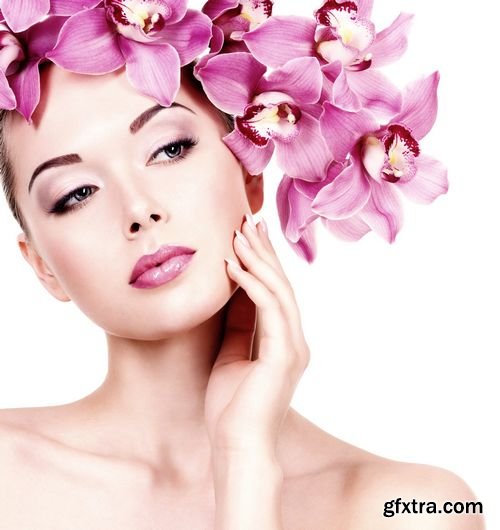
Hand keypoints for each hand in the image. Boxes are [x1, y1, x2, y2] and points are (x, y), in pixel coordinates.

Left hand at [204, 215, 309, 454]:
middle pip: (281, 284)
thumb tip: (230, 294)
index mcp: (282, 341)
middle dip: (264, 251)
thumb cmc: (231, 408)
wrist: (238, 447)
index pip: (275, 292)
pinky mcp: (283, 355)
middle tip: (249, 220)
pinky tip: (234, 266)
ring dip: (258, 261)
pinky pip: (269, 310)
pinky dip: (252, 285)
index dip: (263, 262)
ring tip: (239, 234)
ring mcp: (292, 347)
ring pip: (279, 291)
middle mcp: (293, 340)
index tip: (248, 235)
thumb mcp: (231, 356)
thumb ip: (237, 327)